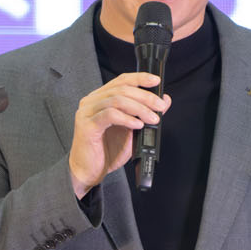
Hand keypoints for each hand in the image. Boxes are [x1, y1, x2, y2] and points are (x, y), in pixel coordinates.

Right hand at [68, 72, 170, 197]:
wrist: (89, 171)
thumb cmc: (107, 151)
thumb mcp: (132, 130)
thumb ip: (146, 113)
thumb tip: (164, 100)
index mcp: (101, 98)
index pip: (121, 80)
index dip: (140, 78)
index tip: (156, 81)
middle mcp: (92, 102)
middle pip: (121, 89)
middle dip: (145, 97)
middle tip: (159, 106)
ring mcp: (87, 112)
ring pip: (117, 100)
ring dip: (139, 109)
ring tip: (152, 119)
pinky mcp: (86, 125)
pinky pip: (110, 115)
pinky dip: (127, 118)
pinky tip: (137, 125)